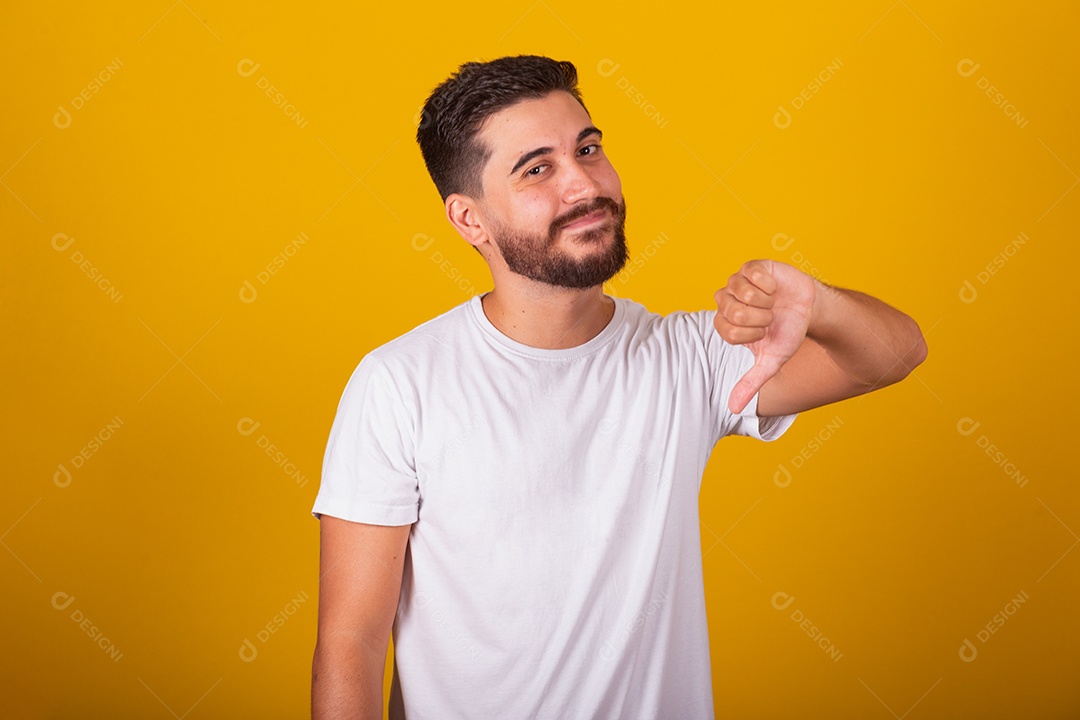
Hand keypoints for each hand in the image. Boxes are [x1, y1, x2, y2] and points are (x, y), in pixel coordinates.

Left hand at [713, 260, 816, 413]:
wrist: (810, 310)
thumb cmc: (786, 333)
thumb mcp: (770, 361)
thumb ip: (750, 383)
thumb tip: (732, 409)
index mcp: (725, 323)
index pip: (728, 331)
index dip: (751, 334)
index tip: (764, 333)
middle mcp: (726, 301)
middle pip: (733, 312)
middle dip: (760, 319)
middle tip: (770, 317)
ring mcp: (737, 282)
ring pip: (741, 292)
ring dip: (765, 301)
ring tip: (773, 302)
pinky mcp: (752, 267)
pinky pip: (751, 274)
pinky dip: (769, 285)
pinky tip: (774, 288)